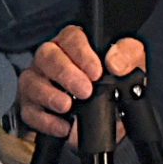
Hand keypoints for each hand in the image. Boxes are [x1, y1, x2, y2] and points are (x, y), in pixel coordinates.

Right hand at [17, 26, 146, 140]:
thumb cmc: (117, 83)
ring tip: (67, 106)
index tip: (96, 72)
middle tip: (84, 91)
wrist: (114, 118)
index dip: (81, 53)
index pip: (71, 37)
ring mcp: (38, 81)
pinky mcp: (31, 107)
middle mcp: (52, 58)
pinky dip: (45, 121)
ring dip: (49, 95)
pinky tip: (63, 126)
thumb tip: (115, 62)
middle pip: (46, 56)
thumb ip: (129, 54)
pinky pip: (29, 111)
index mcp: (74, 43)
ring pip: (31, 81)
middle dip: (65, 74)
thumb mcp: (133, 64)